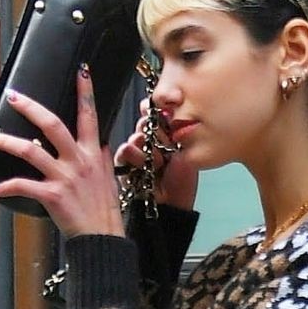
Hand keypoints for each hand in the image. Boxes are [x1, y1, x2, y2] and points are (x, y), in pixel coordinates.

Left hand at [0, 66, 123, 236]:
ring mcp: (64, 177)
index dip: (85, 92)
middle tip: (13, 96)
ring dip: (7, 141)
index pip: (89, 116)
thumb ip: (100, 157)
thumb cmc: (104, 211)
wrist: (102, 239)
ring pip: (31, 150)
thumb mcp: (108, 179)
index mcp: (92, 154)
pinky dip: (6, 187)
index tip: (80, 70)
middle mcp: (78, 161)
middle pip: (52, 123)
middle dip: (30, 107)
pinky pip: (23, 186)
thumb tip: (98, 141)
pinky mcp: (52, 196)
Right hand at [115, 97, 198, 212]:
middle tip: (164, 143)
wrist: (173, 203)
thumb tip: (169, 105)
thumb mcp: (184, 148)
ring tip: (158, 161)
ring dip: (146, 146)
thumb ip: (175, 127)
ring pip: (134, 136)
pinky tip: (144, 164)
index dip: (156, 111)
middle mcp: (149, 141)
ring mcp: (136, 153)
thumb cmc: (182, 180)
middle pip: (143, 122)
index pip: (154, 112)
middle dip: (153, 130)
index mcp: (164, 133)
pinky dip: (133, 155)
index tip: (163, 113)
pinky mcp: (124, 165)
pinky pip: (123, 151)